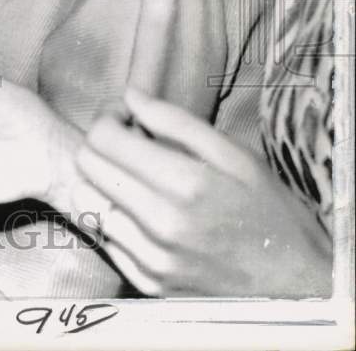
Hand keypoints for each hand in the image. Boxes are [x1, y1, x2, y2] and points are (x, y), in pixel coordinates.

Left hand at [74, 88, 332, 297]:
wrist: (297, 287)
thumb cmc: (269, 212)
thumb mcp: (235, 156)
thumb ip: (176, 122)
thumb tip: (130, 96)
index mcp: (185, 183)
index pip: (104, 138)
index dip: (107, 118)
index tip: (124, 116)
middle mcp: (162, 224)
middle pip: (87, 165)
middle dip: (101, 144)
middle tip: (126, 141)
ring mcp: (152, 258)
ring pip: (86, 201)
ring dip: (100, 180)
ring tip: (130, 176)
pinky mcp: (147, 283)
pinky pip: (102, 238)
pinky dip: (110, 216)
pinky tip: (136, 209)